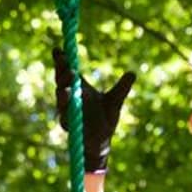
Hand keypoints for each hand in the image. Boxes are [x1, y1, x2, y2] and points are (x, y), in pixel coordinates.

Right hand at [53, 48, 135, 172]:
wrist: (101, 141)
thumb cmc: (106, 118)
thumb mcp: (115, 101)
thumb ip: (122, 88)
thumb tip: (133, 74)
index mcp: (80, 88)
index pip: (67, 70)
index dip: (62, 60)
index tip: (59, 49)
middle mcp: (70, 97)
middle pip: (61, 81)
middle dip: (62, 72)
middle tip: (66, 64)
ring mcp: (67, 110)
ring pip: (61, 98)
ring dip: (64, 91)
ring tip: (68, 86)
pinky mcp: (69, 124)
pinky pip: (65, 116)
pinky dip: (66, 109)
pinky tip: (68, 100)